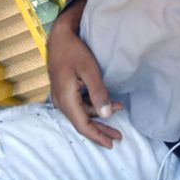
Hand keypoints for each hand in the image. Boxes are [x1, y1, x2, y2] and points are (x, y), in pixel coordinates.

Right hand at [47, 7, 122, 148]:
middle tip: (118, 137)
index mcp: (66, 99)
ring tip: (119, 109)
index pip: (82, 125)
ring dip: (99, 115)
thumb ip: (98, 93)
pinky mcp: (65, 90)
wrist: (59, 36)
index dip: (97, 136)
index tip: (112, 143)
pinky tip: (106, 101)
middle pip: (82, 122)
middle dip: (100, 130)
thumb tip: (107, 116)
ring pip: (82, 113)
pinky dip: (93, 105)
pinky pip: (79, 104)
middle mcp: (61, 101)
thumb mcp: (89, 70)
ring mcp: (61, 96)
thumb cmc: (74, 51)